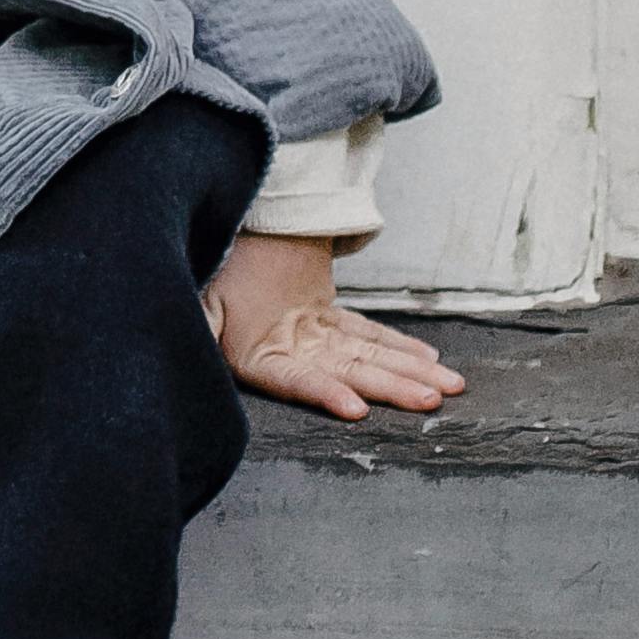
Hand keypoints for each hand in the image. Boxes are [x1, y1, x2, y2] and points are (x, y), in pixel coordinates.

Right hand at [202, 229, 463, 422]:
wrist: (228, 232)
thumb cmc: (213, 268)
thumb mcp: (201, 304)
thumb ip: (201, 333)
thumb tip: (193, 347)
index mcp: (258, 357)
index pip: (295, 381)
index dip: (324, 393)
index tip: (356, 407)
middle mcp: (293, 352)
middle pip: (349, 374)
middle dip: (392, 388)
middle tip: (430, 401)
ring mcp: (315, 336)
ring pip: (368, 357)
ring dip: (408, 372)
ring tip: (446, 387)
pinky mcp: (329, 317)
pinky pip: (370, 334)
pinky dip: (399, 346)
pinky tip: (427, 359)